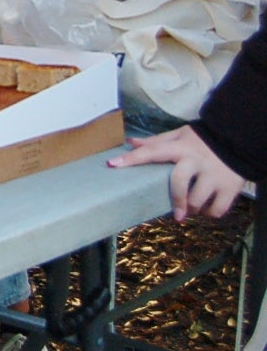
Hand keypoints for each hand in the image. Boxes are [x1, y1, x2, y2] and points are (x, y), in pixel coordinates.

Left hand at [107, 125, 245, 220]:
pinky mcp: (230, 187)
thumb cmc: (201, 141)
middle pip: (178, 182)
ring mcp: (214, 175)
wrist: (237, 141)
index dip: (132, 158)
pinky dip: (209, 214)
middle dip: (175, 200)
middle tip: (176, 212)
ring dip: (190, 209)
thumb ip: (156, 142)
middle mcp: (196, 161)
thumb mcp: (179, 136)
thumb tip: (130, 142)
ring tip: (189, 210)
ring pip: (197, 200)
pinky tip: (205, 210)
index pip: (153, 151)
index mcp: (181, 148)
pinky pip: (217, 209)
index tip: (113, 165)